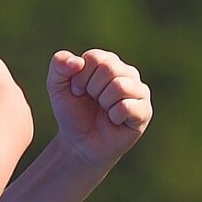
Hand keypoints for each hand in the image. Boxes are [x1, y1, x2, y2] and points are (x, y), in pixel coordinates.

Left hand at [47, 48, 152, 167]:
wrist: (80, 144)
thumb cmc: (73, 113)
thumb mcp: (56, 86)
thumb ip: (59, 64)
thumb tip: (77, 61)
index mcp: (108, 61)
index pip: (95, 57)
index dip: (80, 77)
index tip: (78, 91)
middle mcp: (127, 73)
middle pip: (109, 68)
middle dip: (92, 89)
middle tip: (92, 102)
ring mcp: (139, 92)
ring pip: (119, 86)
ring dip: (104, 103)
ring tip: (104, 111)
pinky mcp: (145, 111)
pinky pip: (127, 106)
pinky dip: (114, 116)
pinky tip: (114, 121)